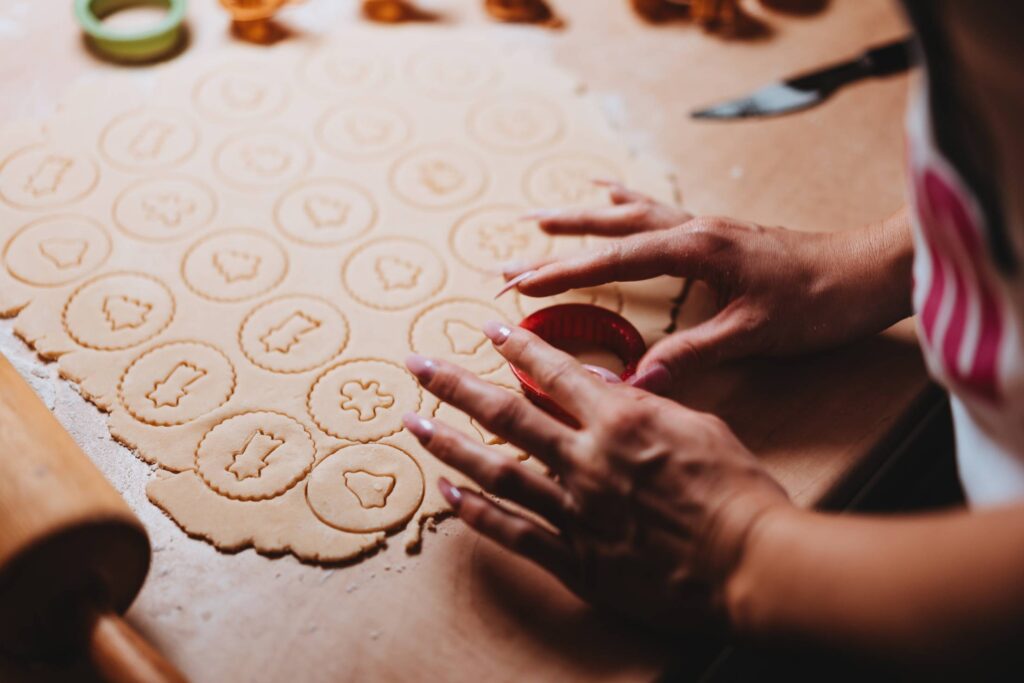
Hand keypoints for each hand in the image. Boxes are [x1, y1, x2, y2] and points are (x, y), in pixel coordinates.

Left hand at [402, 324, 789, 629]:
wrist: (752, 563)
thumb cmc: (737, 491)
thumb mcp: (699, 426)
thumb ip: (645, 404)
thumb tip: (602, 385)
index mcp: (620, 420)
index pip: (555, 373)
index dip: (518, 347)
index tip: (489, 328)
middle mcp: (587, 459)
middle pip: (506, 414)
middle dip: (455, 385)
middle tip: (417, 366)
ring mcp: (576, 510)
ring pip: (496, 470)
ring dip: (449, 444)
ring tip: (414, 424)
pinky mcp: (577, 559)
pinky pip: (513, 532)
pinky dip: (475, 513)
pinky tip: (445, 495)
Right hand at [505, 184, 913, 393]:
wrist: (872, 270)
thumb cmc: (821, 301)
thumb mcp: (756, 334)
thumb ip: (695, 354)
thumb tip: (638, 383)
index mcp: (696, 248)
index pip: (614, 261)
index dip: (564, 275)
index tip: (521, 287)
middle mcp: (694, 228)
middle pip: (611, 230)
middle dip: (559, 245)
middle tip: (512, 258)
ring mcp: (706, 227)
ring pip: (630, 214)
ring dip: (583, 219)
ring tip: (541, 218)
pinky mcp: (718, 233)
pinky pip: (657, 211)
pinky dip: (624, 205)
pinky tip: (610, 196)